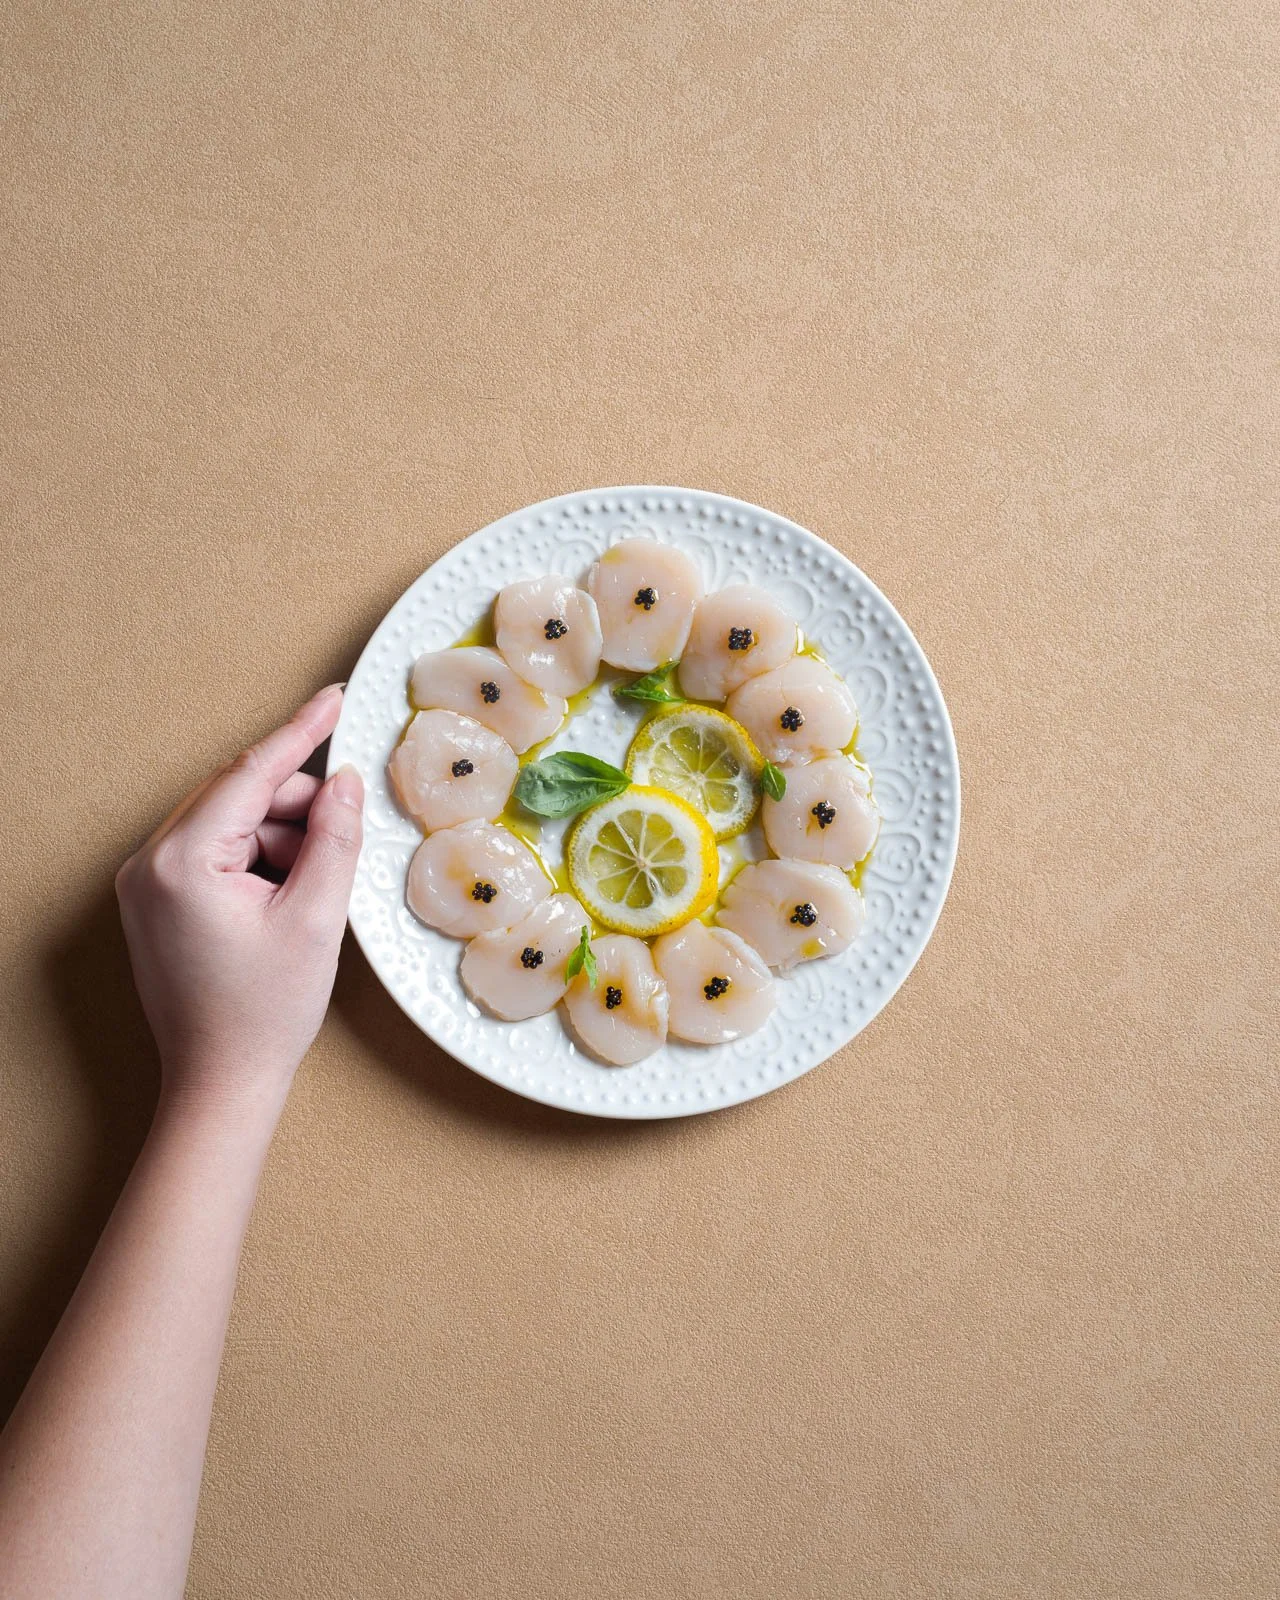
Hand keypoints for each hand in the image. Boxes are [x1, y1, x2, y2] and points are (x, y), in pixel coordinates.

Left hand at [115, 684, 362, 1121]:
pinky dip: (255, 859)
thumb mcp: (314, 919)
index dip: (300, 732)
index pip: (248, 774)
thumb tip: (344, 783)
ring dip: (277, 837)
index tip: (334, 699)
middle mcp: (149, 864)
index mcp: (181, 862)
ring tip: (310, 889)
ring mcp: (145, 884)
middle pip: (235, 796)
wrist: (220, 1084)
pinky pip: (212, 853)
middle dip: (295, 804)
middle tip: (342, 829)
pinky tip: (285, 896)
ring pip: (227, 823)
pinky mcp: (155, 903)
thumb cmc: (263, 1014)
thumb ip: (333, 839)